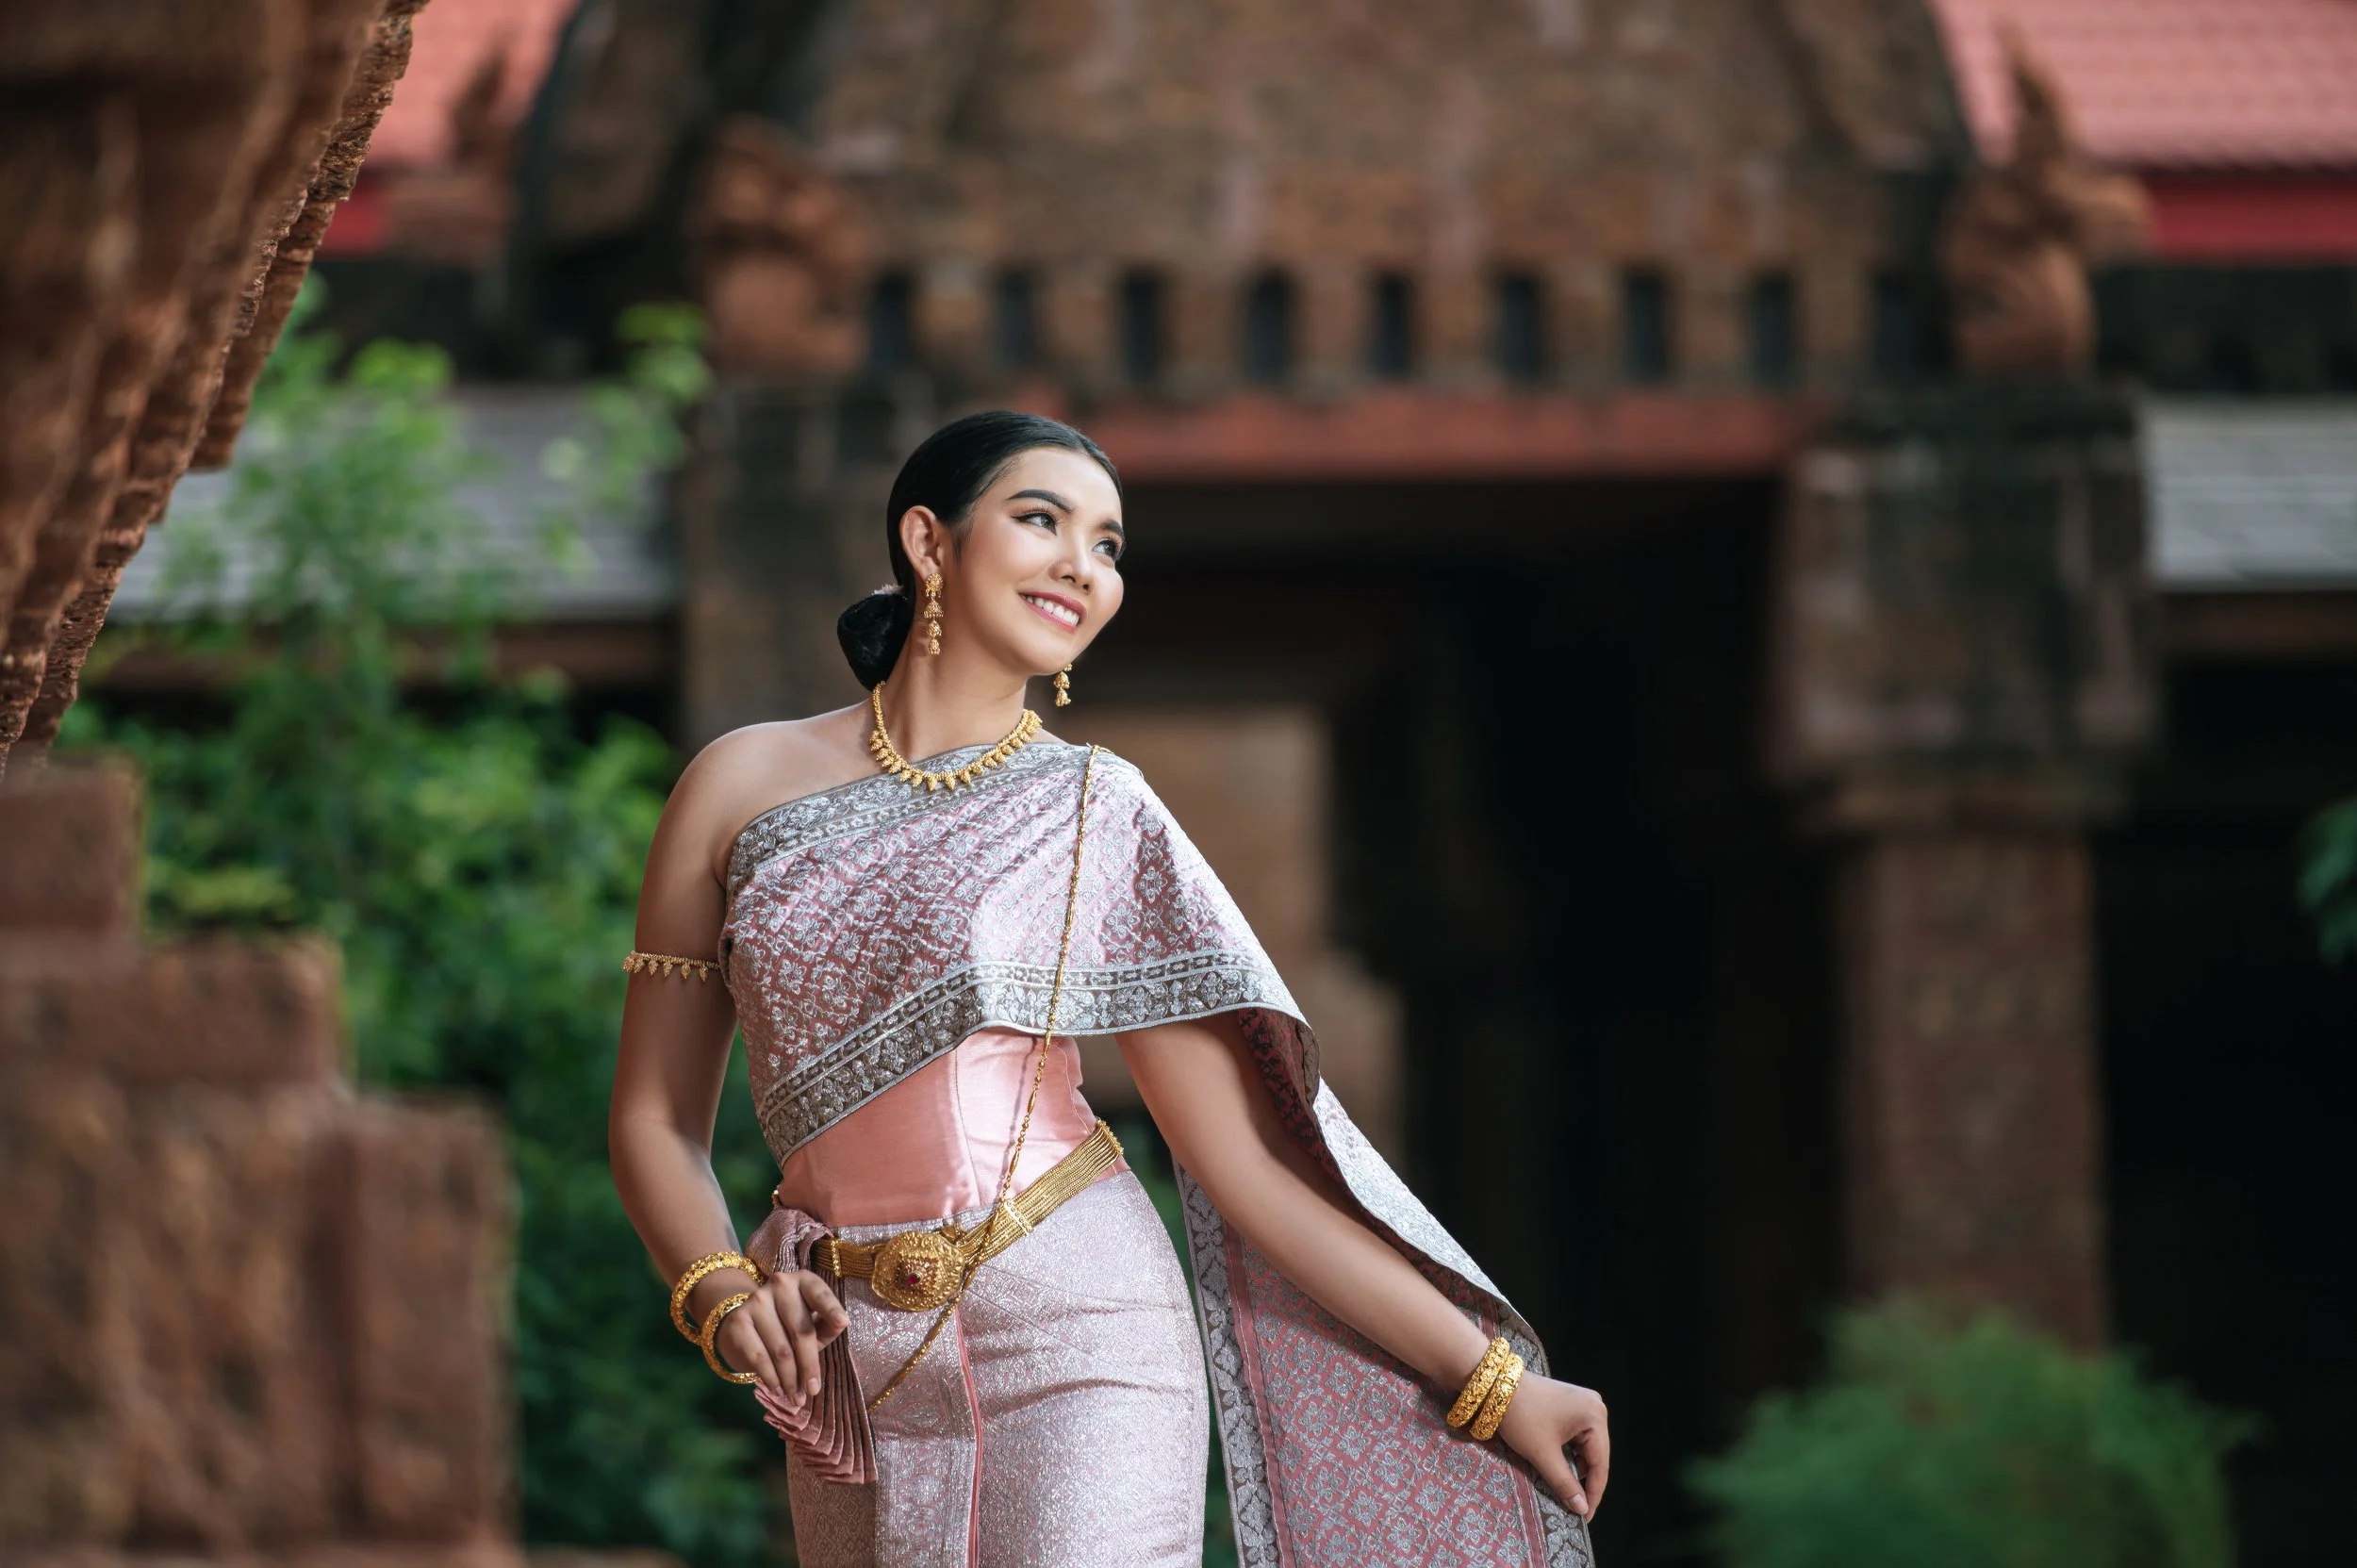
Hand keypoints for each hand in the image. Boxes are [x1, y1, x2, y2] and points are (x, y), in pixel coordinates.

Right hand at [711, 1269, 849, 1405]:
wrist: (744, 1324)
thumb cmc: (788, 1324)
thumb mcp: (812, 1323)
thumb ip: (827, 1325)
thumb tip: (842, 1324)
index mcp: (803, 1281)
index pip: (819, 1292)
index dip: (831, 1308)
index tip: (843, 1323)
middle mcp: (780, 1284)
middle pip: (800, 1330)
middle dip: (809, 1365)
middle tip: (813, 1391)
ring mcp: (757, 1301)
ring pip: (780, 1349)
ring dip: (790, 1379)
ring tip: (796, 1398)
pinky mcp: (739, 1321)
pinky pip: (759, 1356)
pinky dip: (770, 1377)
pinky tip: (777, 1389)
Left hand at [1497, 1373, 1609, 1520]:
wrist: (1495, 1384)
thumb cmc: (1522, 1417)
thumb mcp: (1543, 1454)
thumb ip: (1565, 1484)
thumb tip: (1582, 1509)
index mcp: (1595, 1416)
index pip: (1600, 1464)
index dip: (1593, 1493)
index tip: (1585, 1517)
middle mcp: (1595, 1407)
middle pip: (1595, 1455)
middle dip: (1584, 1481)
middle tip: (1576, 1508)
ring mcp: (1583, 1404)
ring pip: (1585, 1447)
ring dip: (1575, 1467)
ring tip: (1568, 1492)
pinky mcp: (1571, 1404)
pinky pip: (1576, 1436)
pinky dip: (1569, 1453)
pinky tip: (1562, 1468)